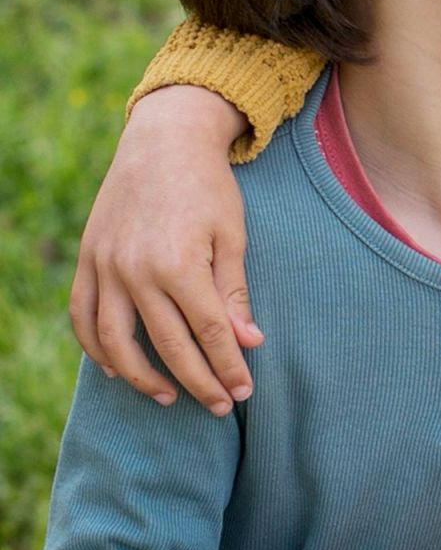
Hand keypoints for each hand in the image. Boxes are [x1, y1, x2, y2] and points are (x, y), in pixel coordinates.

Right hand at [70, 85, 257, 414]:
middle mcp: (137, 271)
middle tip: (219, 407)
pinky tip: (118, 369)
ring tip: (169, 396)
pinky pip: (83, 315)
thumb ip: (234, 293)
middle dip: (198, 382)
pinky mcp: (88, 259)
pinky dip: (96, 348)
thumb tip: (248, 343)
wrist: (162, 142)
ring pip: (116, 341)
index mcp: (181, 265)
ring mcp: (106, 267)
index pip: (209, 334)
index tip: (243, 393)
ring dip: (142, 377)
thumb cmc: (208, 188)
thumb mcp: (232, 236)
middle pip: (168, 346)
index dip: (228, 368)